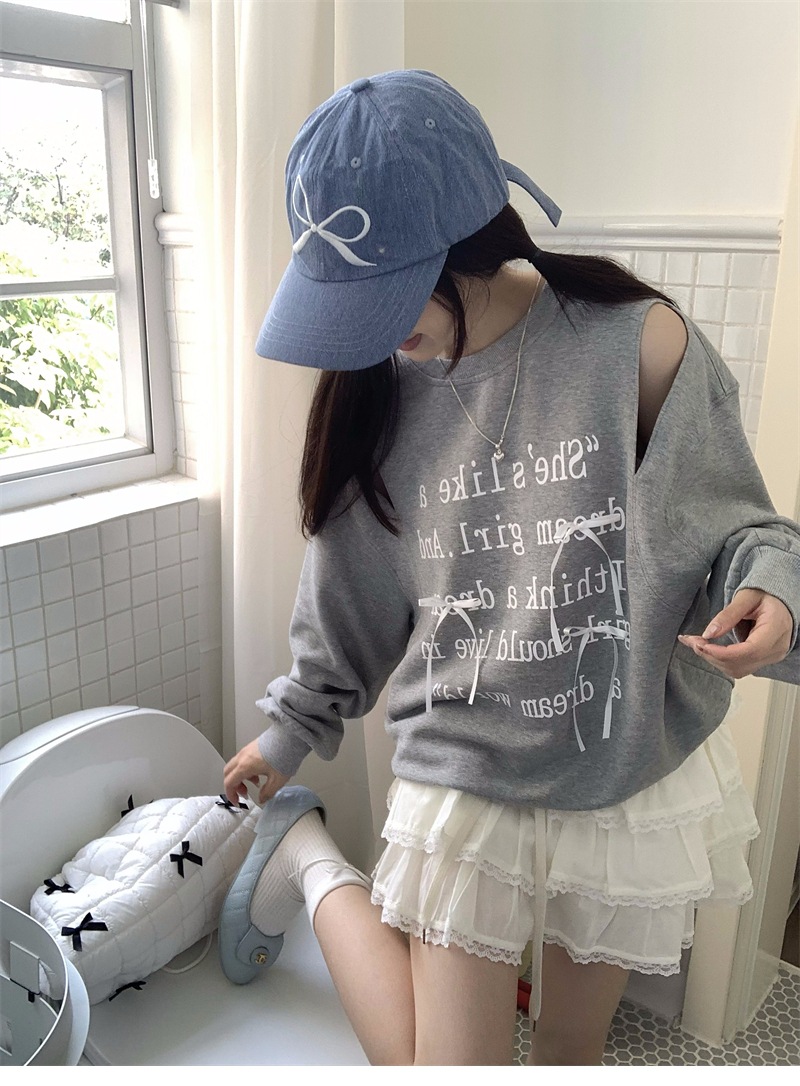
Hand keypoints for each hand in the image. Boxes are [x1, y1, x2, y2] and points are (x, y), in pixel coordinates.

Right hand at [223, 739, 290, 804]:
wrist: (290, 736)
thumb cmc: (284, 754)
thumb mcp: (277, 780)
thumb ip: (268, 792)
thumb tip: (262, 799)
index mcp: (245, 766)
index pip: (229, 783)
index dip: (231, 795)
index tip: (237, 802)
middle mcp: (243, 757)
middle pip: (228, 773)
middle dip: (234, 786)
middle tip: (244, 793)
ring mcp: (247, 750)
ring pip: (235, 766)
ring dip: (241, 776)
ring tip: (256, 782)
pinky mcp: (252, 746)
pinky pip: (242, 759)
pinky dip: (245, 768)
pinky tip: (259, 772)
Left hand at [678, 588, 793, 679]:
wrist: (779, 600)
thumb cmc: (766, 594)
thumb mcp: (746, 597)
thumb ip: (728, 615)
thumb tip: (708, 633)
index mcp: (777, 628)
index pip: (750, 651)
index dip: (722, 653)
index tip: (700, 644)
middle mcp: (776, 648)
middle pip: (740, 664)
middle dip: (712, 655)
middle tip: (691, 640)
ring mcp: (771, 656)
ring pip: (737, 669)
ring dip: (713, 659)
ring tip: (697, 642)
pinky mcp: (762, 659)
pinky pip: (739, 667)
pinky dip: (720, 660)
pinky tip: (708, 648)